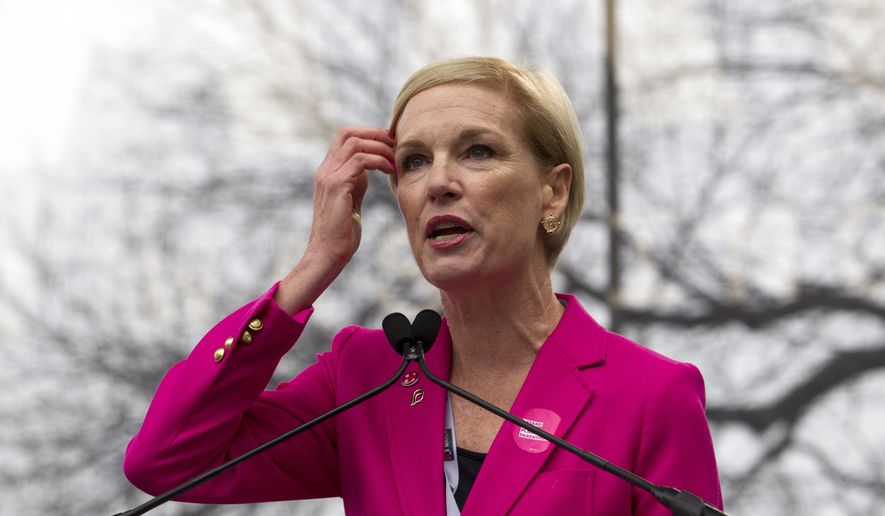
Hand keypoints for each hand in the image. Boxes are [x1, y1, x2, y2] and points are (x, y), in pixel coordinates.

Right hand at [306, 126, 395, 267]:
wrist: (327, 253)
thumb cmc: (341, 233)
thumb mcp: (351, 200)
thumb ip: (356, 182)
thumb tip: (369, 167)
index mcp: (327, 171)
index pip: (345, 137)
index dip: (368, 134)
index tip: (389, 144)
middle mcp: (325, 170)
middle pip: (348, 133)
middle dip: (374, 133)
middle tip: (394, 145)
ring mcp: (329, 176)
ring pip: (355, 143)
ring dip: (379, 147)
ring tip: (394, 160)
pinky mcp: (336, 185)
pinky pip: (360, 160)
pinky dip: (378, 160)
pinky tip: (390, 170)